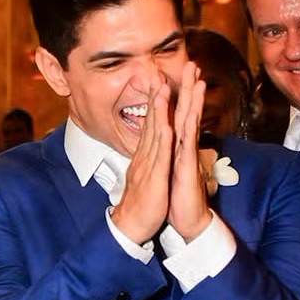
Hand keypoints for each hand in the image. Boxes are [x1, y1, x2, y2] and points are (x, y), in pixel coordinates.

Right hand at [110, 75, 173, 243]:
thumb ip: (148, 161)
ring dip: (160, 111)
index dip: (156, 102)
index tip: (160, 82)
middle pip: (152, 121)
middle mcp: (145, 156)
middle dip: (157, 96)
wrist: (131, 227)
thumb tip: (151, 150)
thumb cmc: (141, 204)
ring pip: (156, 133)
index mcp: (146, 155)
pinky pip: (160, 157)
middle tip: (158, 72)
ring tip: (163, 89)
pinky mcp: (154, 179)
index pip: (152, 124)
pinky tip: (168, 126)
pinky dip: (164, 140)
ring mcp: (149, 165)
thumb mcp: (146, 177)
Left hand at [167, 62, 210, 240]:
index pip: (176, 114)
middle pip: (186, 111)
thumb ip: (171, 152)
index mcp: (176, 146)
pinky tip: (189, 115)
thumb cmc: (178, 196)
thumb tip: (172, 139)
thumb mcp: (169, 169)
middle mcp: (183, 147)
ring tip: (198, 81)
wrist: (186, 220)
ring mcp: (186, 156)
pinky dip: (186, 130)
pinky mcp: (187, 168)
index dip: (176, 94)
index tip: (177, 73)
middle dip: (190, 88)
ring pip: (190, 123)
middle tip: (193, 64)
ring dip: (193, 101)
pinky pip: (187, 146)